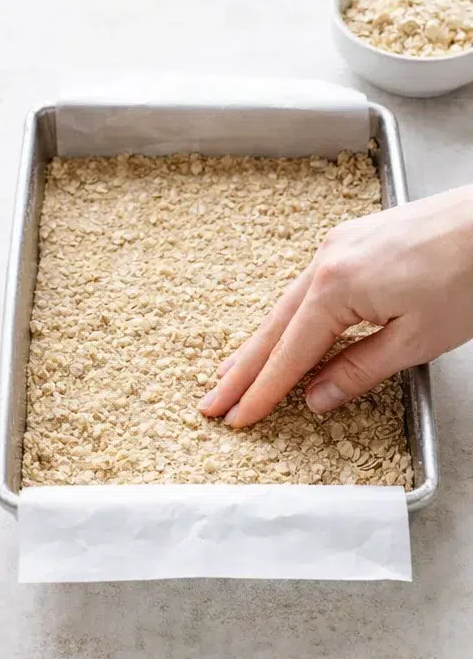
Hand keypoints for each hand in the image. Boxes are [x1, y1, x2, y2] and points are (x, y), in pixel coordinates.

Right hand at [199, 185, 472, 427]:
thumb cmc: (466, 275)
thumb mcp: (417, 339)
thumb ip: (361, 370)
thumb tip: (318, 397)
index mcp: (336, 287)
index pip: (290, 354)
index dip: (263, 392)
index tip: (237, 418)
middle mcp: (326, 260)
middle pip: (274, 326)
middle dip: (242, 369)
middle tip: (211, 401)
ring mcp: (337, 246)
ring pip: (289, 304)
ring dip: (261, 342)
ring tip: (233, 372)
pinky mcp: (352, 240)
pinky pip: (309, 285)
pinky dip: (289, 315)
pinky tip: (282, 330)